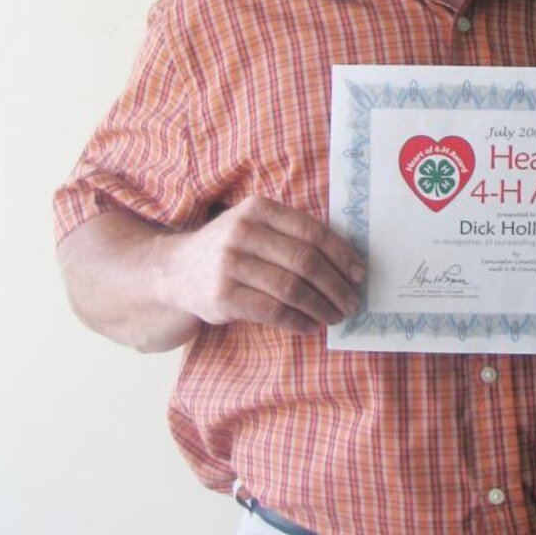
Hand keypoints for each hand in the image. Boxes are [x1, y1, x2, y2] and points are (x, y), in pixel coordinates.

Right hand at [170, 196, 366, 335]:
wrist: (176, 270)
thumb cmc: (231, 248)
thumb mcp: (255, 225)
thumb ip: (292, 234)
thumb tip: (346, 262)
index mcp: (259, 208)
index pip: (312, 231)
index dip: (341, 254)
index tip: (359, 273)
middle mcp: (242, 232)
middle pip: (305, 261)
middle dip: (336, 285)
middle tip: (352, 301)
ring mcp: (229, 264)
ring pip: (291, 288)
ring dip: (321, 306)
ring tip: (335, 316)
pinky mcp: (222, 297)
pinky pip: (272, 311)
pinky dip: (298, 321)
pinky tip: (310, 325)